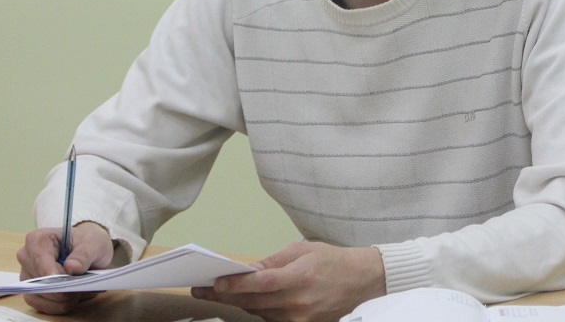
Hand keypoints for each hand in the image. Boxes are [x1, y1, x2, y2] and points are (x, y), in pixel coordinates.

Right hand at [15, 221, 115, 314]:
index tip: (66, 281)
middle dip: (61, 287)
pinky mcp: (32, 291)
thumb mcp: (93, 243)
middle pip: (38, 281)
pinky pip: (42, 305)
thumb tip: (71, 268)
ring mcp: (28, 276)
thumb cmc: (86, 242)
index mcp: (38, 240)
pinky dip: (59, 305)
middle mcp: (27, 258)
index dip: (52, 274)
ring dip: (62, 298)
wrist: (88, 250)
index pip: (39, 260)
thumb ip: (83, 254)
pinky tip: (72, 298)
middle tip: (80, 286)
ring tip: (79, 292)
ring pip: (40, 295)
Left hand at [192, 241, 384, 321]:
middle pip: (254, 302)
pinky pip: (272, 319)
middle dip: (225, 296)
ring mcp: (301, 318)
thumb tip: (248, 270)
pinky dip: (258, 309)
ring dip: (238, 303)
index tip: (214, 283)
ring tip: (217, 293)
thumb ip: (274, 261)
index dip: (235, 285)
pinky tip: (244, 301)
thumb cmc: (333, 261)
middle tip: (202, 289)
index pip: (260, 284)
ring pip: (260, 313)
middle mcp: (299, 302)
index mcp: (300, 277)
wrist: (362, 281)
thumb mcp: (304, 250)